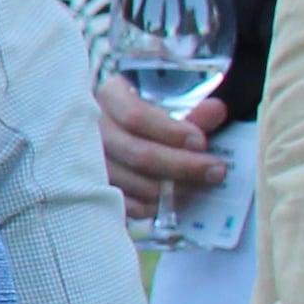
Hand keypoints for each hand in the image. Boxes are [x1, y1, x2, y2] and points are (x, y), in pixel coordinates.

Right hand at [97, 72, 231, 214]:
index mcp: (106, 97)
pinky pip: (124, 204)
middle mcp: (91, 130)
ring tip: (198, 186)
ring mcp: (88, 161)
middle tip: (215, 170)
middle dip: (183, 165)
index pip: (135, 116)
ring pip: (133, 182)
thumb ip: (187, 110)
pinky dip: (152, 205)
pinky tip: (172, 199)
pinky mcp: (91, 188)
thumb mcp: (157, 102)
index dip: (171, 131)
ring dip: (172, 188)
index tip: (200, 141)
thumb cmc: (133, 113)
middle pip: (138, 153)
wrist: (102, 129)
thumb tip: (215, 111)